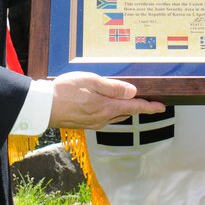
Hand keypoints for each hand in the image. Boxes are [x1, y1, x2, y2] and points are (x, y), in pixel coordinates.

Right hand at [48, 72, 164, 129]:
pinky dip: (112, 111)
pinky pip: (105, 118)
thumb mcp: (91, 81)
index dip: (150, 107)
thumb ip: (113, 88)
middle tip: (147, 100)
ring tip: (129, 100)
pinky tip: (107, 104)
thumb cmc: (65, 90)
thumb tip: (133, 92)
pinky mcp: (86, 123)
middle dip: (138, 107)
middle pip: (126, 112)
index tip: (161, 107)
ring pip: (116, 116)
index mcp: (107, 107)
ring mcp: (94, 123)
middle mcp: (103, 118)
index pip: (135, 108)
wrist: (44, 106)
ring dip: (124, 109)